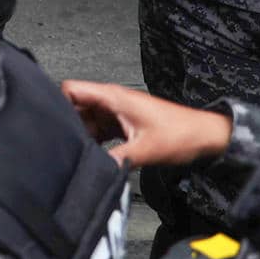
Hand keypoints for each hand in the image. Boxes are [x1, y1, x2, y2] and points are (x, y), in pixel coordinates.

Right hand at [61, 80, 232, 167]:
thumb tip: (93, 169)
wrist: (206, 136)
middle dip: (68, 124)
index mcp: (113, 97)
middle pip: (74, 105)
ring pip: (85, 118)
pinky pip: (98, 128)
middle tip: (66, 145)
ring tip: (80, 152)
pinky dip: (93, 140)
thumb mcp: (145, 150)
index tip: (53, 124)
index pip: (70, 89)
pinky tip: (95, 154)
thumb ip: (115, 160)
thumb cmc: (182, 134)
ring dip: (82, 134)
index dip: (57, 103)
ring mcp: (116, 111)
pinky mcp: (122, 123)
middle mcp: (111, 100)